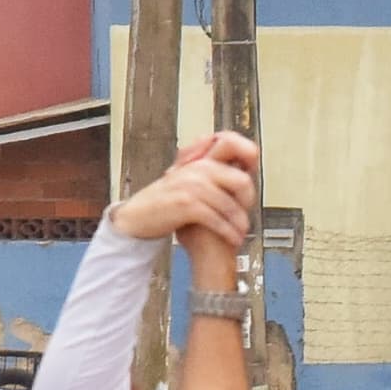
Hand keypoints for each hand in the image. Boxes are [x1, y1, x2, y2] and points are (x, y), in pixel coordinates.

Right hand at [114, 131, 257, 248]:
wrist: (139, 216)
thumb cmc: (166, 201)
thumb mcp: (189, 181)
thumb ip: (211, 176)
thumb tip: (241, 174)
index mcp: (202, 161)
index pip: (235, 150)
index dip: (250, 166)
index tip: (251, 191)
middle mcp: (199, 169)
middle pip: (241, 181)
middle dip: (249, 202)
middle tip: (248, 215)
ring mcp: (192, 185)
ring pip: (230, 205)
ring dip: (239, 224)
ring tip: (241, 233)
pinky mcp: (186, 204)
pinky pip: (216, 218)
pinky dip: (227, 232)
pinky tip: (232, 239)